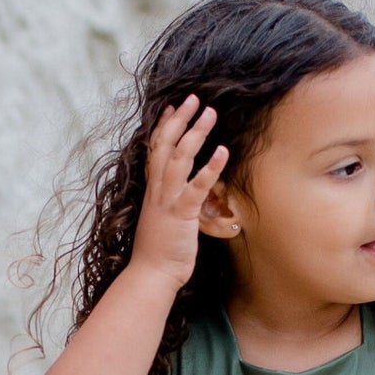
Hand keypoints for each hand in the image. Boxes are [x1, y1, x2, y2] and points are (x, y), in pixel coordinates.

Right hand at [130, 94, 229, 288]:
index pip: (155, 150)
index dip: (164, 126)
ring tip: (210, 113)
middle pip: (166, 144)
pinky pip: (197, 186)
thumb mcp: (162, 221)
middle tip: (194, 98)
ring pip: (180, 157)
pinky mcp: (181, 213)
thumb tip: (181, 198)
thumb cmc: (158, 253)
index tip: (172, 107)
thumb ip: (170, 204)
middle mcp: (158, 190)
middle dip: (180, 119)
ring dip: (196, 133)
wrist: (150, 275)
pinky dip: (211, 167)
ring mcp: (168, 200)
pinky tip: (223, 151)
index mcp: (153, 190)